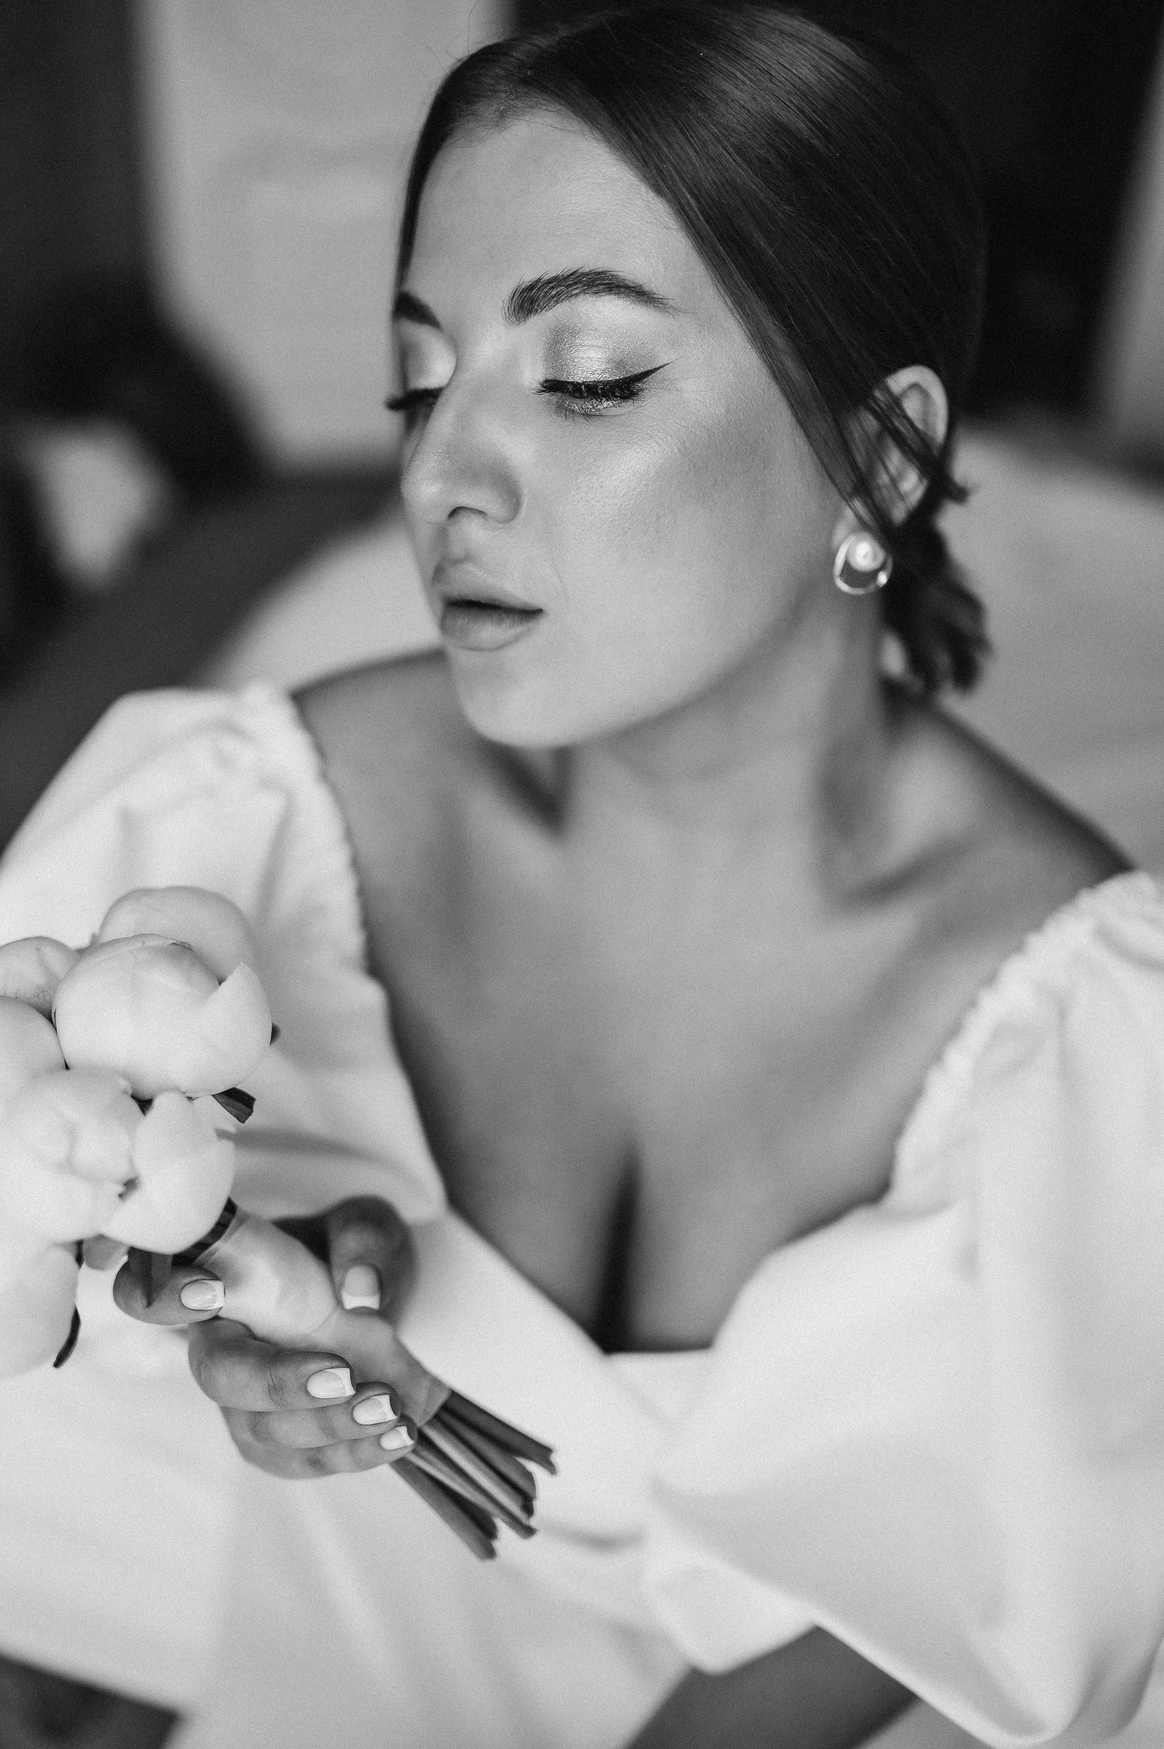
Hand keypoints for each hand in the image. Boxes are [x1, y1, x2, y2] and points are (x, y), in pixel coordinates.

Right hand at [114, 1195, 418, 1477]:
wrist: (384, 1306)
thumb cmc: (355, 1253)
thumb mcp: (369, 1226)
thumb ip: (365, 1242)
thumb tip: (361, 1290)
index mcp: (224, 1279)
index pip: (161, 1288)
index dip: (167, 1295)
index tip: (214, 1291)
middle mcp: (223, 1343)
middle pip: (217, 1375)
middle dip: (277, 1381)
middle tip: (345, 1373)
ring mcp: (246, 1399)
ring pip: (260, 1429)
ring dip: (328, 1425)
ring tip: (391, 1407)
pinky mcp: (279, 1439)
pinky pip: (300, 1461)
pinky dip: (353, 1453)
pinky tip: (399, 1436)